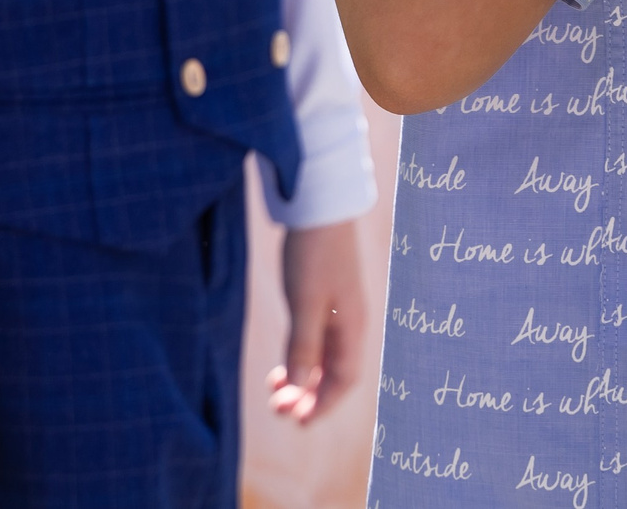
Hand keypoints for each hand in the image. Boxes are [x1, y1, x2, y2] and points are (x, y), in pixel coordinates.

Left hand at [270, 218, 365, 424]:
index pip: (343, 380)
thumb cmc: (314, 254)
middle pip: (334, 373)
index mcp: (352, 328)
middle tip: (277, 409)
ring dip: (302, 378)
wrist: (320, 206)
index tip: (297, 422)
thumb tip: (300, 389)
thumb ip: (303, 347)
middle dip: (308, 396)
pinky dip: (300, 357)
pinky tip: (283, 361)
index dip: (322, 405)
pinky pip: (316, 340)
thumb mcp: (305, 303)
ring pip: (323, 358)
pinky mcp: (324, 297)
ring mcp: (338, 310)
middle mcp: (349, 323)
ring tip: (274, 387)